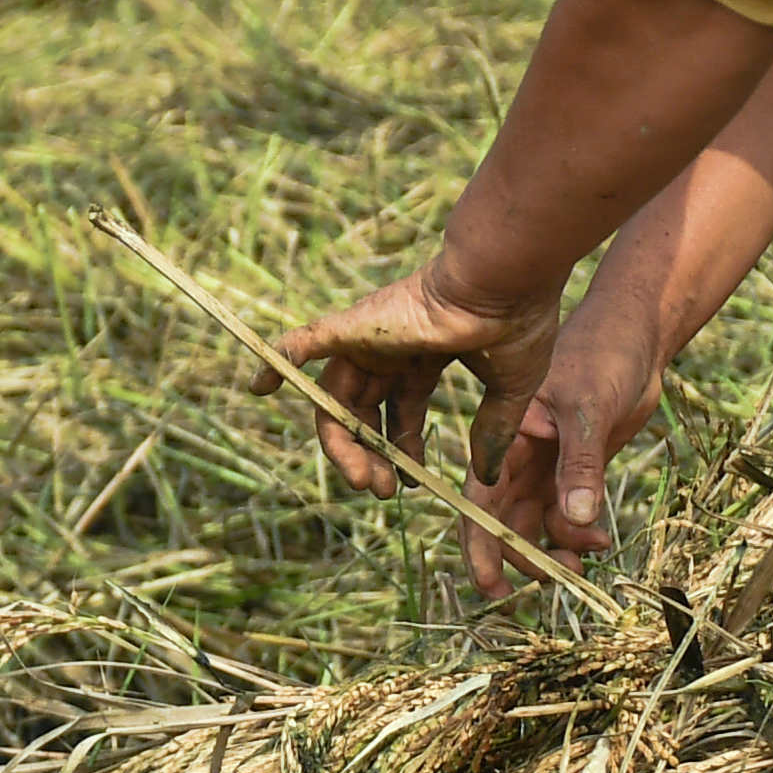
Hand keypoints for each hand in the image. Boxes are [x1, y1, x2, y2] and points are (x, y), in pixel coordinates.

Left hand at [273, 269, 555, 496]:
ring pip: (336, 400)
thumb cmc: (514, 323)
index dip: (401, 449)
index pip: (400, 410)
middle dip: (369, 455)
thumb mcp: (508, 389)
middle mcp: (392, 348)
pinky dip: (278, 362)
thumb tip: (486, 474)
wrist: (504, 282)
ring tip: (363, 483)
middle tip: (381, 491)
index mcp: (427, 355)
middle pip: (362, 412)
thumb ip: (492, 429)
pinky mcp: (353, 328)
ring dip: (342, 445)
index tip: (412, 485)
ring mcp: (369, 338)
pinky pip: (302, 344)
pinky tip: (258, 388)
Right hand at [460, 281, 668, 593]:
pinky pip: (567, 514)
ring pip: (536, 524)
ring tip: (589, 560)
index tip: (491, 586)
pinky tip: (600, 539)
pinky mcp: (576, 469)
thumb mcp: (588, 409)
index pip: (481, 500)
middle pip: (505, 522)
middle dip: (524, 557)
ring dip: (556, 549)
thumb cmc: (602, 356)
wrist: (636, 337)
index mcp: (507, 438)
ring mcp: (547, 466)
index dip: (481, 545)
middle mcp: (519, 458)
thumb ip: (581, 466)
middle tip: (558, 581)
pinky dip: (579, 533)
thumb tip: (576, 522)